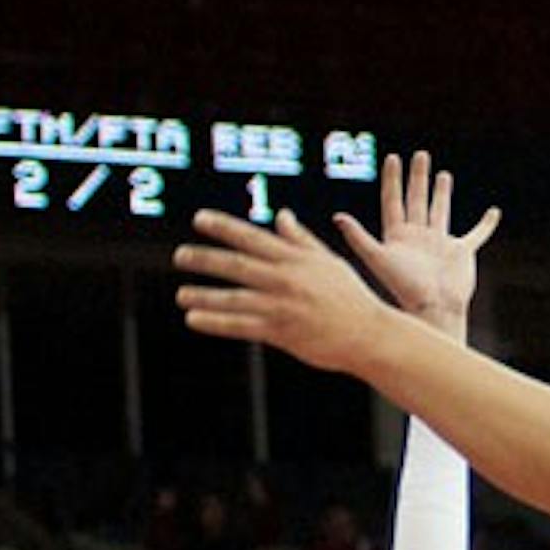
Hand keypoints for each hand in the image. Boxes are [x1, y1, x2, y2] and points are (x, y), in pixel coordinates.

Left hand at [176, 210, 387, 372]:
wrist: (369, 333)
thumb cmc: (350, 296)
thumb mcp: (327, 261)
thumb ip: (300, 239)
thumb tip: (282, 216)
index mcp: (296, 258)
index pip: (252, 238)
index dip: (223, 227)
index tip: (199, 220)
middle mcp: (286, 278)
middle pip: (237, 265)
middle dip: (205, 259)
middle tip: (179, 256)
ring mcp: (282, 305)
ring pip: (235, 297)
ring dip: (204, 296)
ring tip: (181, 295)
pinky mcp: (282, 331)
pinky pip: (241, 326)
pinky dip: (215, 322)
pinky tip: (194, 320)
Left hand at [331, 149, 500, 333]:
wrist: (434, 307)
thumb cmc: (404, 286)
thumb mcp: (378, 259)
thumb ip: (358, 238)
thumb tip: (337, 217)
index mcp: (398, 236)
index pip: (393, 200)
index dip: (392, 179)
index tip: (393, 158)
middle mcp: (418, 236)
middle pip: (416, 200)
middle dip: (418, 178)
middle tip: (421, 155)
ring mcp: (440, 243)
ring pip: (440, 211)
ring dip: (442, 193)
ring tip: (443, 175)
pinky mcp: (461, 252)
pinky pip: (476, 234)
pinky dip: (486, 225)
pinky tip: (494, 213)